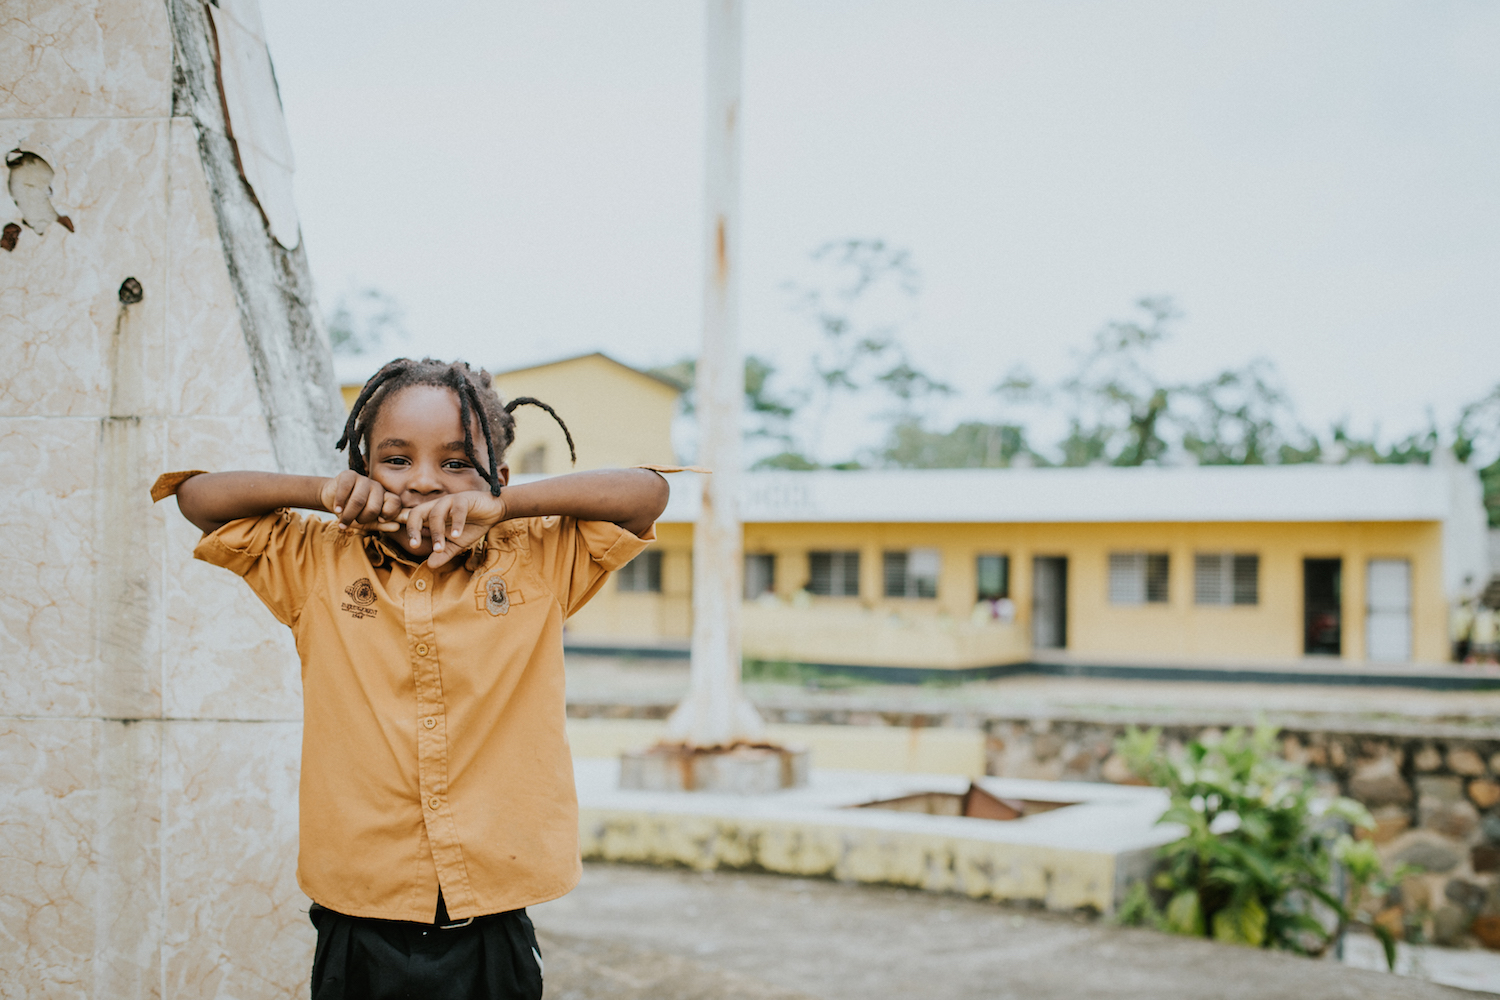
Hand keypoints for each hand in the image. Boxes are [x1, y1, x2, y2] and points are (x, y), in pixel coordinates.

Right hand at [320, 471, 402, 526]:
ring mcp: (363, 479)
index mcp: (385, 497)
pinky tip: (337, 509)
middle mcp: (377, 487)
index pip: (396, 503)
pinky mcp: (349, 475)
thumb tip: (397, 527)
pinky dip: (339, 503)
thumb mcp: (368, 522)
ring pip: (358, 501)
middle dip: (362, 519)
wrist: (333, 499)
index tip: (380, 520)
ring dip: (348, 516)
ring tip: (342, 521)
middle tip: (355, 521)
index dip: (388, 514)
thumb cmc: (353, 513)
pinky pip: (345, 490)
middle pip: (374, 508)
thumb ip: (382, 525)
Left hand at [392, 490, 506, 567]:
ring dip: (436, 532)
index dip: (410, 531)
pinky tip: (457, 535)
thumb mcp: (457, 544)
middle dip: (414, 528)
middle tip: (415, 545)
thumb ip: (444, 553)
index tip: (413, 546)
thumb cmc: (473, 525)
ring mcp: (450, 501)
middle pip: (417, 512)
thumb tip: (430, 566)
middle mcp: (437, 506)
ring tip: (440, 548)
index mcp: (433, 515)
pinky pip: (457, 510)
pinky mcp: (465, 499)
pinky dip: (456, 523)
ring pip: (436, 514)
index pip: (414, 519)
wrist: (494, 511)